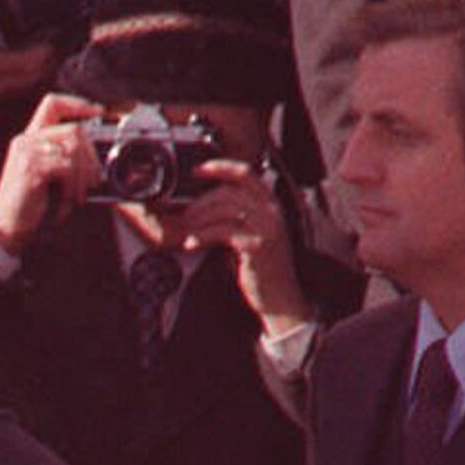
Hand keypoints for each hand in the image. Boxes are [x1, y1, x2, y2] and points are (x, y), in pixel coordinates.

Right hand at [0, 90, 104, 254]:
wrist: (6, 228)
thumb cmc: (29, 204)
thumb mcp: (48, 175)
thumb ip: (63, 157)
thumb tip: (95, 157)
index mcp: (30, 138)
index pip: (53, 103)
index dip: (78, 104)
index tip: (98, 112)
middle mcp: (26, 140)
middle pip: (73, 129)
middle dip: (91, 156)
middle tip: (93, 180)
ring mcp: (27, 152)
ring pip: (73, 148)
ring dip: (83, 176)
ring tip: (78, 196)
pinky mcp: (31, 168)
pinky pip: (66, 167)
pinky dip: (73, 188)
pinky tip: (67, 203)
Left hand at [169, 158, 314, 337]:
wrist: (280, 297)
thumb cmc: (261, 267)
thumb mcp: (252, 234)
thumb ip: (237, 216)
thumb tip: (205, 204)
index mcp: (271, 203)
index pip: (245, 173)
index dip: (220, 167)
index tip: (197, 171)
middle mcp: (272, 210)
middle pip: (228, 192)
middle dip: (201, 202)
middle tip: (184, 216)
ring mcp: (266, 227)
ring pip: (224, 209)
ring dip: (199, 219)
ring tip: (185, 231)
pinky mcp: (257, 245)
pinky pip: (222, 232)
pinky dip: (202, 236)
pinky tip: (191, 244)